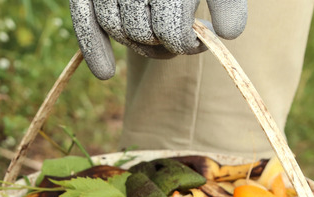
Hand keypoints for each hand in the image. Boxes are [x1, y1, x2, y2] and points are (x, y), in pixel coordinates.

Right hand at [70, 0, 247, 79]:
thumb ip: (227, 4)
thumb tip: (226, 34)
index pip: (172, 32)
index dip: (189, 44)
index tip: (201, 38)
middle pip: (143, 34)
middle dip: (162, 44)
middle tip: (177, 38)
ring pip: (116, 30)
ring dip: (136, 41)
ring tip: (155, 36)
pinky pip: (85, 20)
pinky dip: (94, 48)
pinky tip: (106, 72)